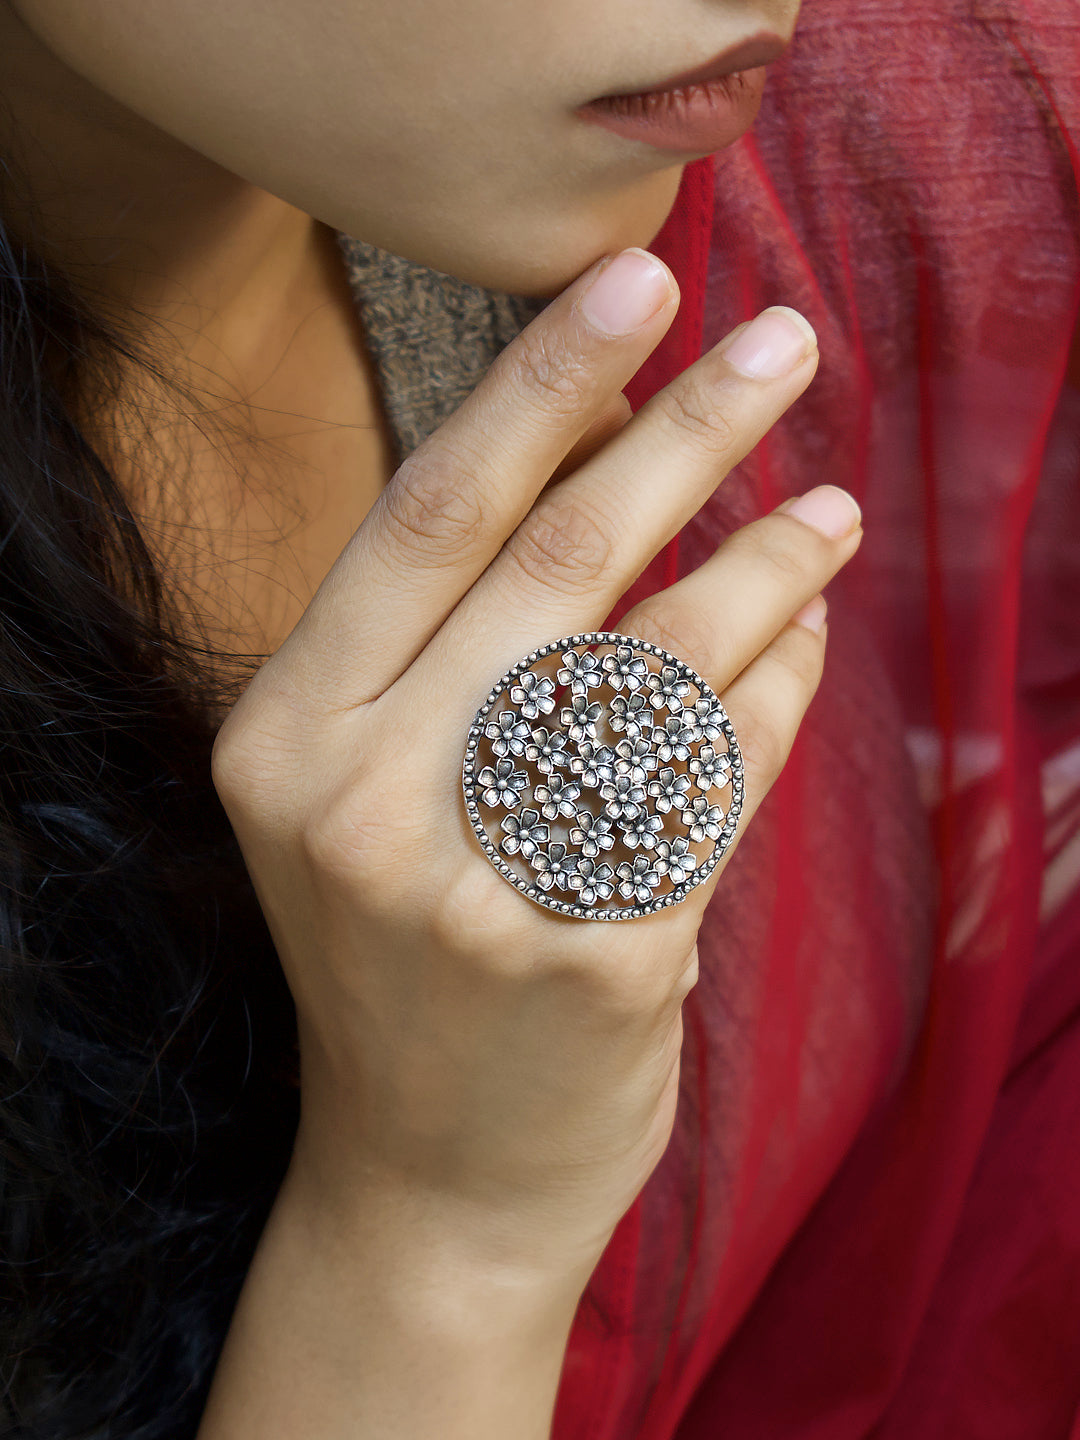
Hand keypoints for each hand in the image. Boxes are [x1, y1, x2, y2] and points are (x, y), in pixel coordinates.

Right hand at [210, 247, 861, 1300]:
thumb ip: (464, 639)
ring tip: (827, 503)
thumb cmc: (403, 959)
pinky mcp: (598, 960)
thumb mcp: (374, 791)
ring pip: (658, 661)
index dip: (546, 382)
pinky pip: (718, 782)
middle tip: (783, 342)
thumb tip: (621, 452)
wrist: (428, 1179)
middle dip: (686, 430)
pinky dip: (774, 697)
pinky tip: (808, 640)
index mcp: (286, 731)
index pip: (430, 515)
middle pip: (555, 561)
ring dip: (764, 561)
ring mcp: (478, 887)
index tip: (641, 279)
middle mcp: (360, 797)